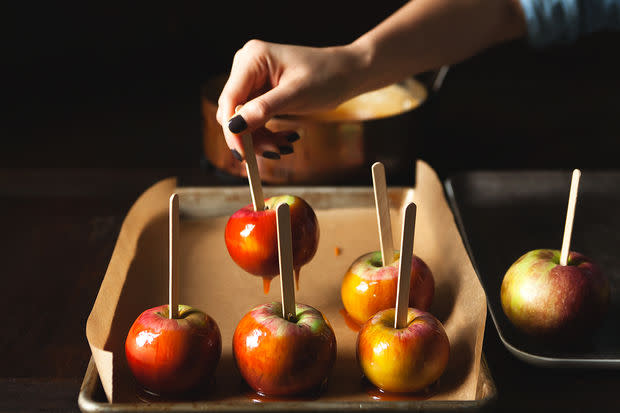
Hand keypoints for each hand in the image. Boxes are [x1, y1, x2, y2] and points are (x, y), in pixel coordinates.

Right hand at [216, 39, 366, 158]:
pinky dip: (267, 133)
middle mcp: (247, 66)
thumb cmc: (327, 76)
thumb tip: (234, 126)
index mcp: (252, 58)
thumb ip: (263, 109)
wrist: (347, 74)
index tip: (244, 155)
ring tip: (286, 146)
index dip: (233, 129)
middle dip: (251, 136)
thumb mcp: (296, 95)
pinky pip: (254, 120)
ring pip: (243, 121)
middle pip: (233, 112)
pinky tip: (287, 138)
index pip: (230, 99)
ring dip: (261, 138)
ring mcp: (252, 80)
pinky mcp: (260, 92)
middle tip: (277, 151)